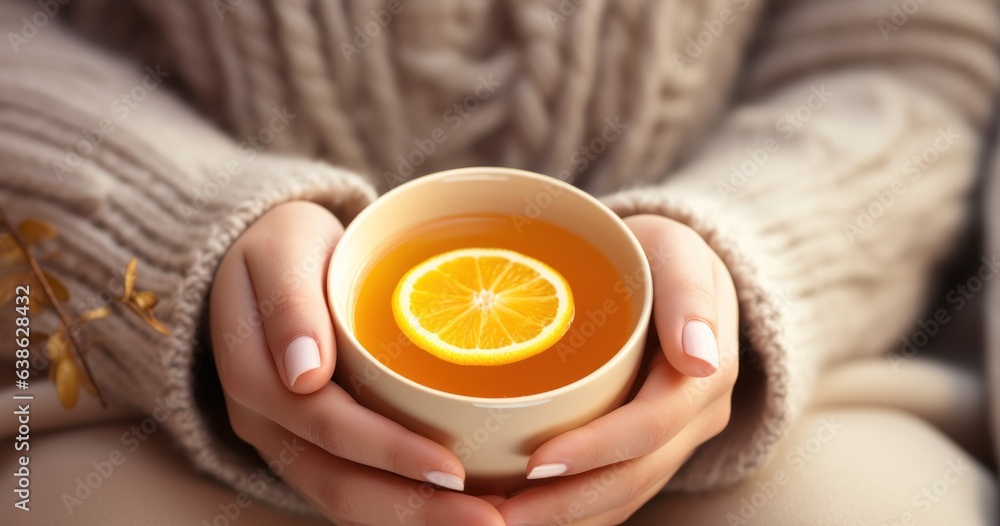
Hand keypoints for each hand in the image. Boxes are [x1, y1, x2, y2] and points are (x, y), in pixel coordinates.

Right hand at [210, 202, 503, 524]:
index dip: (389, 452)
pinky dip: (402, 506)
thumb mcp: (280, 249)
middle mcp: (266, 423)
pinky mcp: (311, 445)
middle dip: (415, 510)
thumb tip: (303, 373)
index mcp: (255, 376)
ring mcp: (287, 440)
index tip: (454, 469)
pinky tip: (455, 509)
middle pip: (340, 483)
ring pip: (346, 499)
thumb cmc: (283, 246)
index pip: (328, 426)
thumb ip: (289, 302)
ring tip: (484, 523)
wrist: (266, 259)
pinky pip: (353, 489)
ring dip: (414, 520)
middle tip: (490, 520)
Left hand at [495, 214, 739, 524]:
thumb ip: (690, 293)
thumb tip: (699, 357)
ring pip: (624, 497)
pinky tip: (523, 515)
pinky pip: (616, 494)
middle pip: (634, 476)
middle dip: (567, 504)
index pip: (651, 427)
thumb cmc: (660, 255)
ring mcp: (674, 439)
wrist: (671, 273)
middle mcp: (695, 418)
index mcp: (705, 375)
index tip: (535, 462)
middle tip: (499, 515)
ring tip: (498, 524)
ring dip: (565, 519)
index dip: (596, 450)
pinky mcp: (649, 449)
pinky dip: (573, 512)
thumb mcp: (679, 251)